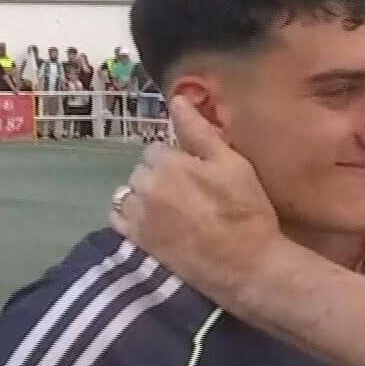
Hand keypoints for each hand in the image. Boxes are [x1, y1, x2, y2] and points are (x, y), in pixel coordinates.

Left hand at [111, 96, 282, 307]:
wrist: (247, 266)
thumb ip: (200, 131)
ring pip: (128, 193)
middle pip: (142, 170)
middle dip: (159, 176)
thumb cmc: (247, 212)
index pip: (158, 148)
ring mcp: (138, 215)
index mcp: (169, 162)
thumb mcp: (233, 165)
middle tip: (188, 194)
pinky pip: (117, 218)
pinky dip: (129, 216)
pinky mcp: (136, 241)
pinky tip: (150, 223)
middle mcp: (146, 185)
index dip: (178, 159)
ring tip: (170, 211)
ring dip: (143, 196)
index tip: (196, 174)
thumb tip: (176, 99)